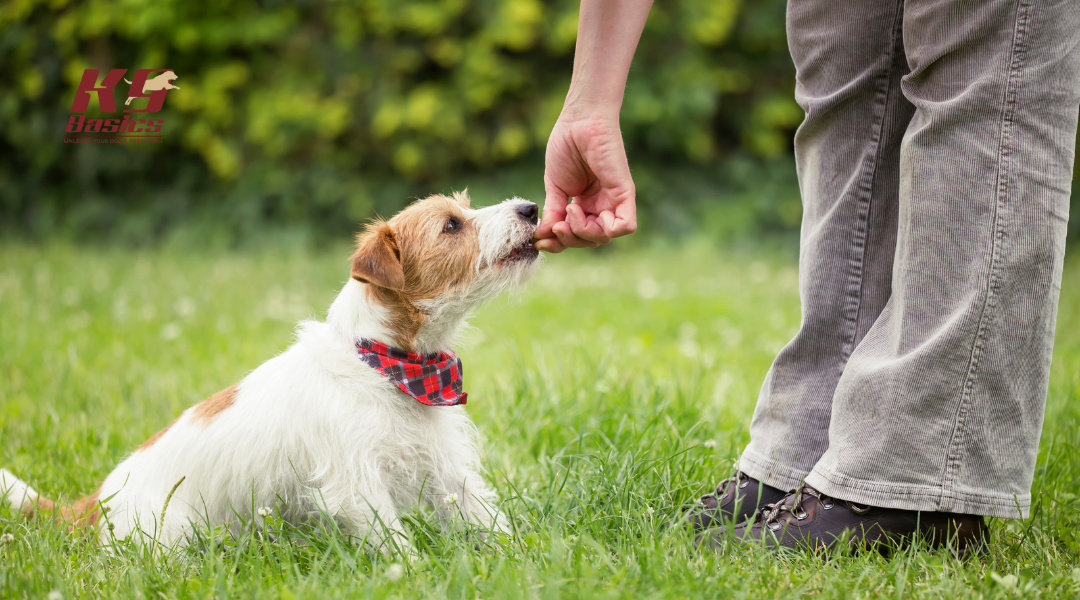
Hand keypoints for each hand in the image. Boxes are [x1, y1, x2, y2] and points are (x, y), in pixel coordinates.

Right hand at [534, 115, 636, 252]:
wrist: (578, 121)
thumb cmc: (566, 146)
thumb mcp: (554, 187)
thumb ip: (553, 213)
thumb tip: (542, 237)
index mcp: (584, 205)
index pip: (575, 236)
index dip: (558, 243)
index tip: (539, 239)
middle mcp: (600, 205)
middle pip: (590, 241)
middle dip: (570, 240)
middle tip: (558, 225)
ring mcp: (613, 200)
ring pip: (604, 237)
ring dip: (582, 232)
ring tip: (570, 209)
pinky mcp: (624, 192)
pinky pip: (626, 226)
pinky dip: (607, 229)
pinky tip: (587, 212)